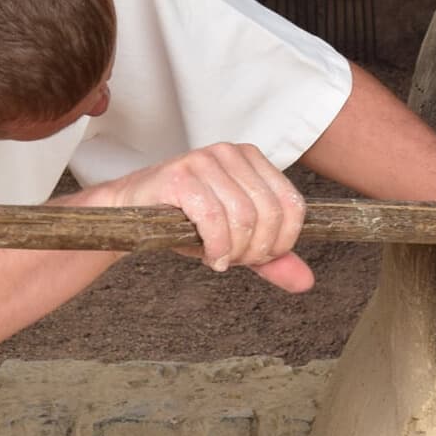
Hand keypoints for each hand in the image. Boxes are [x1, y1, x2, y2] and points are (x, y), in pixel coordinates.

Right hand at [89, 143, 312, 292]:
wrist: (130, 212)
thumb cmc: (183, 221)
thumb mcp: (236, 240)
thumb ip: (271, 258)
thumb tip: (306, 282)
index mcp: (252, 159)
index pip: (291, 204)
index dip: (282, 240)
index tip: (259, 257)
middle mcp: (231, 153)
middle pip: (269, 213)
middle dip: (256, 249)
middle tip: (236, 261)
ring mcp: (205, 160)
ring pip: (244, 217)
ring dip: (235, 250)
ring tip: (220, 258)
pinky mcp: (180, 175)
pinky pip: (214, 218)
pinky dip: (216, 246)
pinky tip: (210, 256)